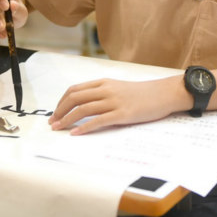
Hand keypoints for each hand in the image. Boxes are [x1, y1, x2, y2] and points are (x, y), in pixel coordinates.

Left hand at [48, 77, 185, 134]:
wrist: (164, 94)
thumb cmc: (142, 93)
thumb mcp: (119, 87)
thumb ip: (102, 93)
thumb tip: (84, 105)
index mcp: (104, 82)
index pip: (75, 90)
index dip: (61, 102)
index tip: (56, 113)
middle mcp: (106, 90)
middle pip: (75, 98)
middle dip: (60, 111)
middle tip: (53, 123)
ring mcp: (114, 102)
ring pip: (83, 109)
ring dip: (67, 120)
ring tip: (59, 128)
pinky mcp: (122, 114)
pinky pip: (98, 121)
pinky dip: (84, 127)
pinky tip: (76, 133)